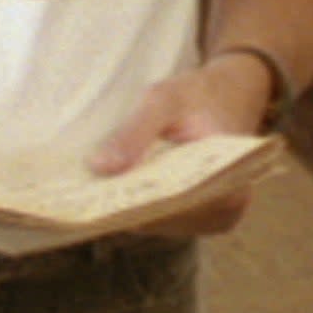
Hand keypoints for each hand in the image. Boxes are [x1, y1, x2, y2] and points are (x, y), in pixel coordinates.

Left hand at [87, 56, 272, 237]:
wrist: (231, 91)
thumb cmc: (198, 93)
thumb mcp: (163, 100)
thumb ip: (135, 132)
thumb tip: (99, 168)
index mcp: (226, 189)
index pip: (167, 209)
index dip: (126, 202)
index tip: (88, 195)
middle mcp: (225, 213)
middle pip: (161, 220)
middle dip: (123, 203)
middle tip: (81, 189)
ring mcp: (214, 219)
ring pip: (158, 221)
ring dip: (130, 203)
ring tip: (94, 185)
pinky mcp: (201, 215)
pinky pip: (164, 215)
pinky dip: (142, 200)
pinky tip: (119, 183)